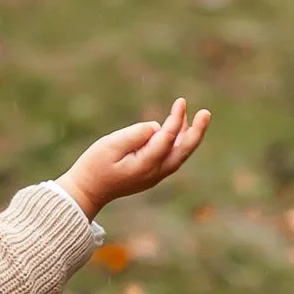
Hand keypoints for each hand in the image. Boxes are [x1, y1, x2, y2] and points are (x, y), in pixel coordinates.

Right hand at [60, 98, 210, 218]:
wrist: (87, 191)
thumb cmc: (94, 165)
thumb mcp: (110, 145)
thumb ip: (135, 134)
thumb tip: (156, 127)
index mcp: (146, 165)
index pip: (168, 138)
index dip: (176, 119)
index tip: (181, 102)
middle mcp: (155, 172)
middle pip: (183, 150)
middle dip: (196, 130)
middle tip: (206, 113)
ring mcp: (155, 176)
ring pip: (179, 154)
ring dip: (189, 136)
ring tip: (199, 117)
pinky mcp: (151, 175)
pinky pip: (172, 157)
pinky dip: (179, 142)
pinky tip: (179, 131)